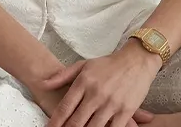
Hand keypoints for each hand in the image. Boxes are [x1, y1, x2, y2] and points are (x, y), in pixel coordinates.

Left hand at [39, 41, 162, 126]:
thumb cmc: (109, 64)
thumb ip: (62, 76)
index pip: (64, 108)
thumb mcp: (84, 65)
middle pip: (76, 122)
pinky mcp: (126, 110)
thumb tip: (43, 84)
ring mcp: (111, 104)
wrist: (137, 60)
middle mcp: (95, 94)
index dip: (55, 122)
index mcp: (83, 83)